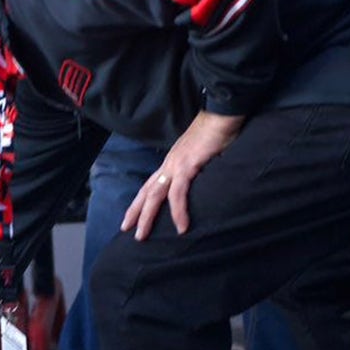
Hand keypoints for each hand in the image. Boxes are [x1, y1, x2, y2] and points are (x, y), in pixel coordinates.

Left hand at [121, 111, 244, 239]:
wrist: (224, 114)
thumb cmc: (218, 132)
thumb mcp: (205, 156)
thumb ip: (200, 170)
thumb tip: (204, 184)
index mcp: (172, 161)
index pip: (151, 184)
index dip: (141, 200)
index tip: (132, 216)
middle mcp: (170, 163)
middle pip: (146, 191)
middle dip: (135, 211)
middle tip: (125, 229)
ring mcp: (176, 164)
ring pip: (155, 194)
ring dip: (147, 216)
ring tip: (142, 235)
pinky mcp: (187, 166)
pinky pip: (178, 193)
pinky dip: (178, 211)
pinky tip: (181, 227)